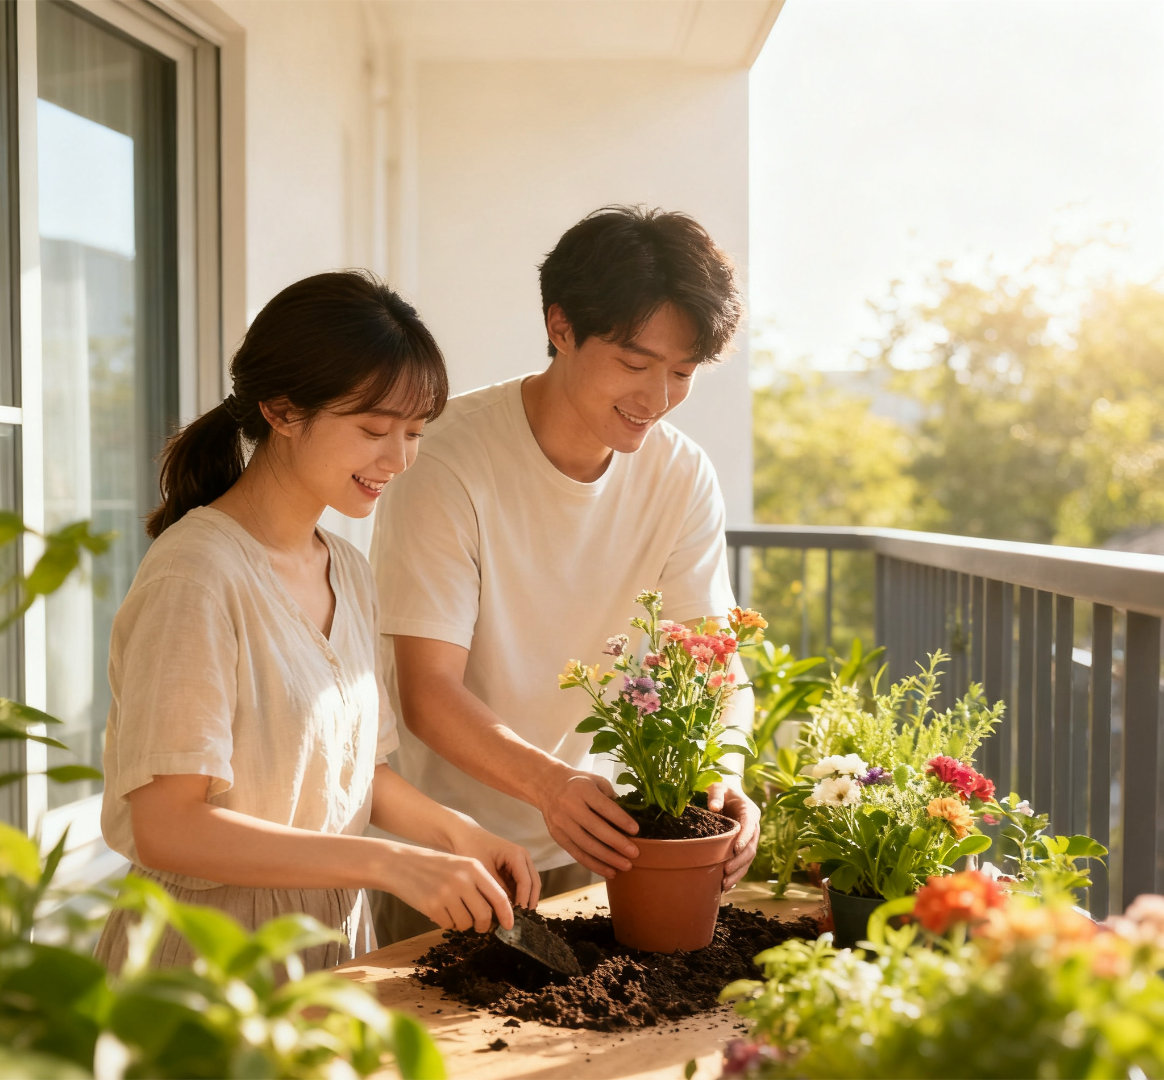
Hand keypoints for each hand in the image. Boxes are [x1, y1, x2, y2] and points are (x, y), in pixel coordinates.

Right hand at [387, 845, 514, 932]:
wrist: (399, 863)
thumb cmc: (434, 866)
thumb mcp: (460, 865)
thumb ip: (479, 884)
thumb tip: (498, 912)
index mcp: (473, 867)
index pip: (499, 896)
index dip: (507, 914)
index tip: (509, 926)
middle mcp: (462, 880)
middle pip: (485, 915)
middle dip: (484, 925)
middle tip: (480, 926)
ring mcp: (446, 894)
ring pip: (466, 923)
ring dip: (463, 923)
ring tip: (452, 910)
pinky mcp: (432, 907)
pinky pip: (448, 925)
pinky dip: (447, 922)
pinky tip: (438, 909)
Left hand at [449, 823, 541, 910]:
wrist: (464, 835)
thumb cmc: (471, 848)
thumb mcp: (482, 870)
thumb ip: (496, 889)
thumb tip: (505, 910)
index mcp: (517, 855)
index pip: (526, 882)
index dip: (523, 901)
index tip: (516, 917)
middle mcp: (523, 858)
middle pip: (534, 885)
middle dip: (528, 903)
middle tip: (521, 922)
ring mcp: (521, 863)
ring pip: (530, 886)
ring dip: (525, 901)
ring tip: (515, 918)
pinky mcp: (515, 868)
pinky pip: (521, 885)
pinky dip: (518, 897)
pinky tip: (510, 909)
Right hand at [537, 768, 639, 878]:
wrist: (548, 785)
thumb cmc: (579, 784)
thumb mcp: (596, 781)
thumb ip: (612, 798)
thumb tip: (629, 822)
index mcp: (582, 789)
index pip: (604, 806)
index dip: (621, 819)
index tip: (636, 830)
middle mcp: (569, 805)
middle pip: (595, 828)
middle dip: (617, 843)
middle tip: (634, 853)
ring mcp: (561, 822)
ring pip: (586, 845)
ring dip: (607, 858)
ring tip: (625, 866)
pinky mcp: (557, 836)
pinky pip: (577, 854)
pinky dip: (594, 864)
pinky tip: (609, 871)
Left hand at [707, 782, 759, 890]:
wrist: (723, 795)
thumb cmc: (719, 789)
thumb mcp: (717, 786)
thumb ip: (716, 795)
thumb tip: (713, 807)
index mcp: (749, 812)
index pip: (749, 827)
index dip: (744, 838)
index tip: (736, 849)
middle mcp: (753, 827)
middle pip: (751, 847)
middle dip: (740, 861)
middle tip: (726, 871)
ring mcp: (749, 839)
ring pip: (748, 859)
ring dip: (738, 872)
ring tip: (725, 884)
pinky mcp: (742, 847)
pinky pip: (742, 863)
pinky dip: (736, 874)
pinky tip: (726, 886)